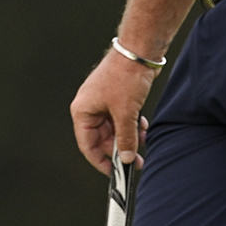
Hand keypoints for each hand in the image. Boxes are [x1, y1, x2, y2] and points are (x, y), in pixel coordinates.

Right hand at [70, 46, 156, 173]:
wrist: (138, 52)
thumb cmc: (124, 77)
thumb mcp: (125, 113)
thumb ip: (125, 139)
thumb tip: (127, 158)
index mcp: (82, 110)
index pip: (87, 144)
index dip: (100, 161)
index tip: (114, 173)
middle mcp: (89, 107)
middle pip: (101, 138)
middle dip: (119, 149)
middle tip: (135, 161)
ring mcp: (102, 102)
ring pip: (113, 129)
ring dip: (127, 137)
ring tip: (142, 143)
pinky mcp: (115, 97)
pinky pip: (120, 119)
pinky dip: (131, 125)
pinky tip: (142, 127)